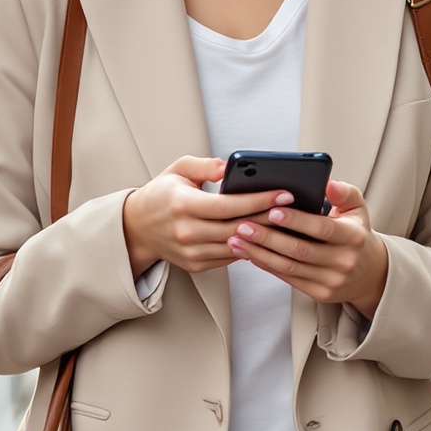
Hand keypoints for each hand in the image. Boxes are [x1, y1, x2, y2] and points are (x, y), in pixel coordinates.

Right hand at [121, 157, 282, 275]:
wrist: (137, 227)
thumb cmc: (161, 195)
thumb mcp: (178, 169)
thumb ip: (204, 165)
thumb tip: (228, 166)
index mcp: (183, 205)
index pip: (229, 205)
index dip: (259, 201)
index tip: (283, 194)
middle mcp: (186, 232)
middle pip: (238, 228)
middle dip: (269, 218)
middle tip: (293, 209)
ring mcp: (191, 252)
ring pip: (236, 247)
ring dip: (262, 237)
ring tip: (285, 224)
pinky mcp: (195, 265)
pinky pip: (228, 258)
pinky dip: (247, 248)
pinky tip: (263, 237)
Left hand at [229, 180, 387, 313]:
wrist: (370, 274)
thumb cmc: (356, 235)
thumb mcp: (358, 209)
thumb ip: (344, 192)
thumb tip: (328, 183)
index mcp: (353, 237)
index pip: (322, 228)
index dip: (297, 220)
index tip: (273, 211)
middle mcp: (343, 261)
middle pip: (299, 250)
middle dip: (268, 237)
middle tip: (243, 225)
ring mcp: (331, 280)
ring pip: (289, 266)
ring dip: (259, 253)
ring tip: (237, 240)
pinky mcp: (319, 293)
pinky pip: (288, 278)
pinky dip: (266, 265)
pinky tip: (250, 254)